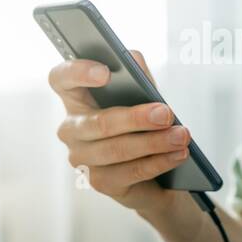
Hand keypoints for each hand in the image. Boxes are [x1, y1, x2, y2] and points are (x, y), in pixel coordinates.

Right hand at [47, 51, 190, 212]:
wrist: (152, 170)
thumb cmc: (141, 123)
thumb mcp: (141, 94)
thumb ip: (135, 74)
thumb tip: (133, 59)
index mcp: (75, 98)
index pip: (61, 78)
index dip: (78, 73)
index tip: (105, 72)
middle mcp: (71, 129)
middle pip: (98, 122)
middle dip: (136, 118)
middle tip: (166, 114)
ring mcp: (81, 158)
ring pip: (116, 149)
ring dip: (154, 142)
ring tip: (181, 136)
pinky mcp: (99, 182)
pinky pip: (130, 172)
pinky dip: (158, 162)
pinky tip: (177, 154)